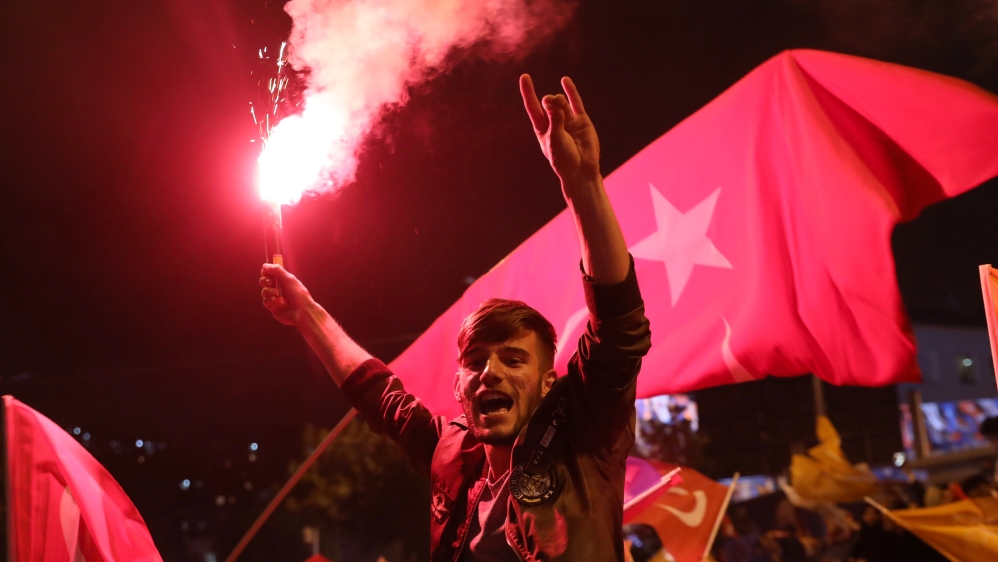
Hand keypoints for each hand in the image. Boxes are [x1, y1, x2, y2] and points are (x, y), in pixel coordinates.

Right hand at [260, 264, 312, 325]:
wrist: (302, 311)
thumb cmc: (298, 294)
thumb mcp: (289, 279)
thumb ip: (277, 271)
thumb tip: (265, 265)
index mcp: (283, 281)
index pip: (270, 273)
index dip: (266, 271)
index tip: (265, 271)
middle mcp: (278, 288)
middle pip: (264, 281)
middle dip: (264, 280)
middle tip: (270, 282)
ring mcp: (275, 298)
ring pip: (264, 291)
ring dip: (267, 291)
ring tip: (275, 293)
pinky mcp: (273, 307)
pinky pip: (265, 302)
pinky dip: (269, 300)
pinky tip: (275, 301)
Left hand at [520, 74, 600, 190]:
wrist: (581, 170)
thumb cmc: (563, 158)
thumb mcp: (555, 138)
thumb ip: (554, 118)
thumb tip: (550, 97)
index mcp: (542, 129)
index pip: (532, 107)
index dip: (528, 92)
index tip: (524, 77)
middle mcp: (554, 123)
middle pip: (549, 105)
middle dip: (550, 102)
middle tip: (551, 101)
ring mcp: (568, 121)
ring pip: (562, 104)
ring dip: (560, 102)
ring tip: (560, 105)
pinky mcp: (581, 121)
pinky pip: (576, 103)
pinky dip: (571, 91)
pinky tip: (564, 80)